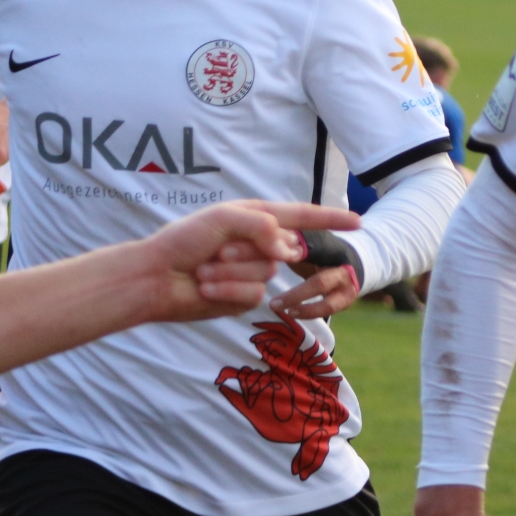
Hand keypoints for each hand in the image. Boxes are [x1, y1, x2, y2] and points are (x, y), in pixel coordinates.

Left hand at [146, 201, 357, 320]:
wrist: (157, 278)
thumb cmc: (184, 241)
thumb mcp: (224, 219)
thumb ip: (263, 226)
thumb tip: (286, 248)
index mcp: (255, 218)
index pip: (302, 217)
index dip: (330, 220)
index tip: (358, 223)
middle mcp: (257, 244)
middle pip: (281, 249)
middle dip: (248, 250)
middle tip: (216, 250)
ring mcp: (252, 272)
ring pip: (266, 274)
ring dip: (232, 272)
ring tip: (205, 269)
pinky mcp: (243, 297)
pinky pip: (253, 294)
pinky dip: (228, 290)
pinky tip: (206, 287)